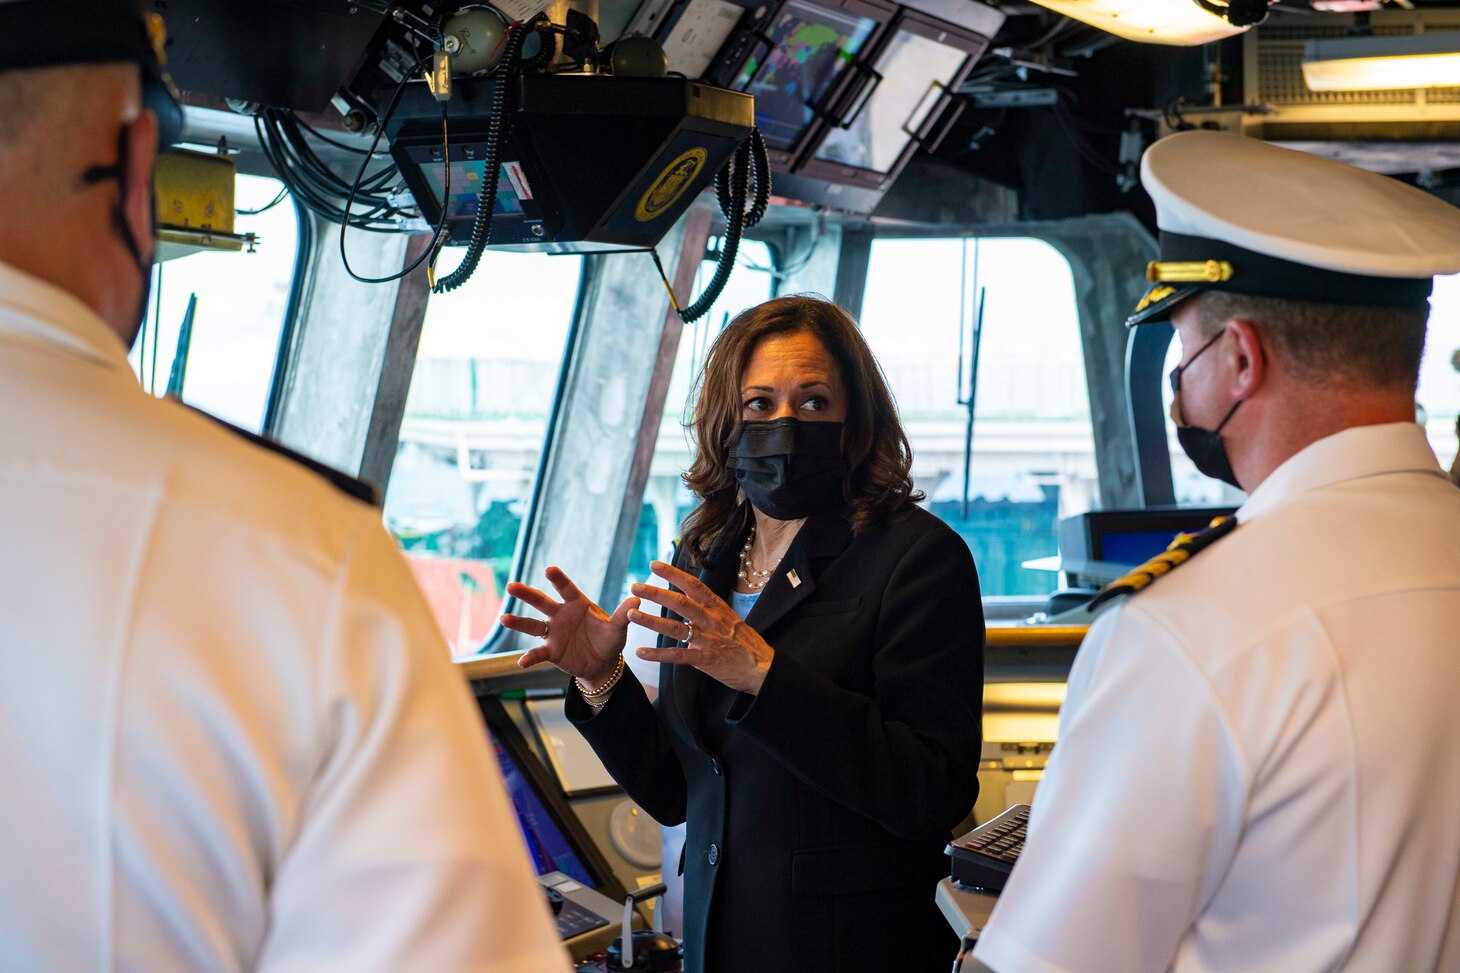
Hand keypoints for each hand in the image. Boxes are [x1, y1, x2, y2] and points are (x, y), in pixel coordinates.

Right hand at [504, 566, 637, 683]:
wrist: (603, 662)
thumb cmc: (609, 639)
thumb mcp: (618, 628)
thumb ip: (623, 615)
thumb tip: (637, 601)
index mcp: (577, 604)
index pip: (566, 589)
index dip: (558, 579)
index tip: (548, 569)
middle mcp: (561, 615)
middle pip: (542, 602)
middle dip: (527, 594)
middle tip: (511, 586)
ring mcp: (553, 633)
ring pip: (533, 625)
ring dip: (519, 622)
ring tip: (504, 619)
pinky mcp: (551, 651)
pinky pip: (538, 653)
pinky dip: (529, 658)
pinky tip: (521, 663)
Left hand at [629, 561, 774, 695]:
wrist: (763, 668)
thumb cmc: (747, 645)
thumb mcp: (732, 620)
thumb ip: (711, 612)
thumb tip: (691, 606)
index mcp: (718, 608)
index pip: (693, 585)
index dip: (673, 573)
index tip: (655, 564)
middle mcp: (712, 620)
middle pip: (680, 602)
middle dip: (655, 593)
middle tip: (634, 586)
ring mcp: (708, 639)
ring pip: (675, 627)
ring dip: (651, 621)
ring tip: (631, 614)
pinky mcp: (706, 659)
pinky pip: (677, 655)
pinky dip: (657, 654)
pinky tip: (640, 652)